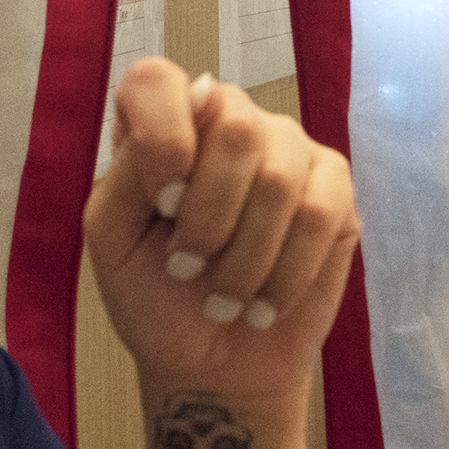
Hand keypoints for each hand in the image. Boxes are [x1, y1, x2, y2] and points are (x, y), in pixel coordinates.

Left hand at [83, 60, 360, 401]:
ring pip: (278, 177)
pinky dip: (287, 272)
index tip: (162, 205)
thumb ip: (129, 172)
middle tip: (188, 268)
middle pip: (234, 124)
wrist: (213, 368)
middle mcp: (227, 121)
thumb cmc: (155, 299)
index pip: (158, 80)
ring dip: (245, 259)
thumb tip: (190, 113)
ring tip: (226, 297)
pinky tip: (267, 302)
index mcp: (164, 125)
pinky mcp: (334, 190)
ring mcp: (287, 150)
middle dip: (208, 217)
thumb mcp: (113, 240)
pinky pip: (320, 212)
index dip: (163, 135)